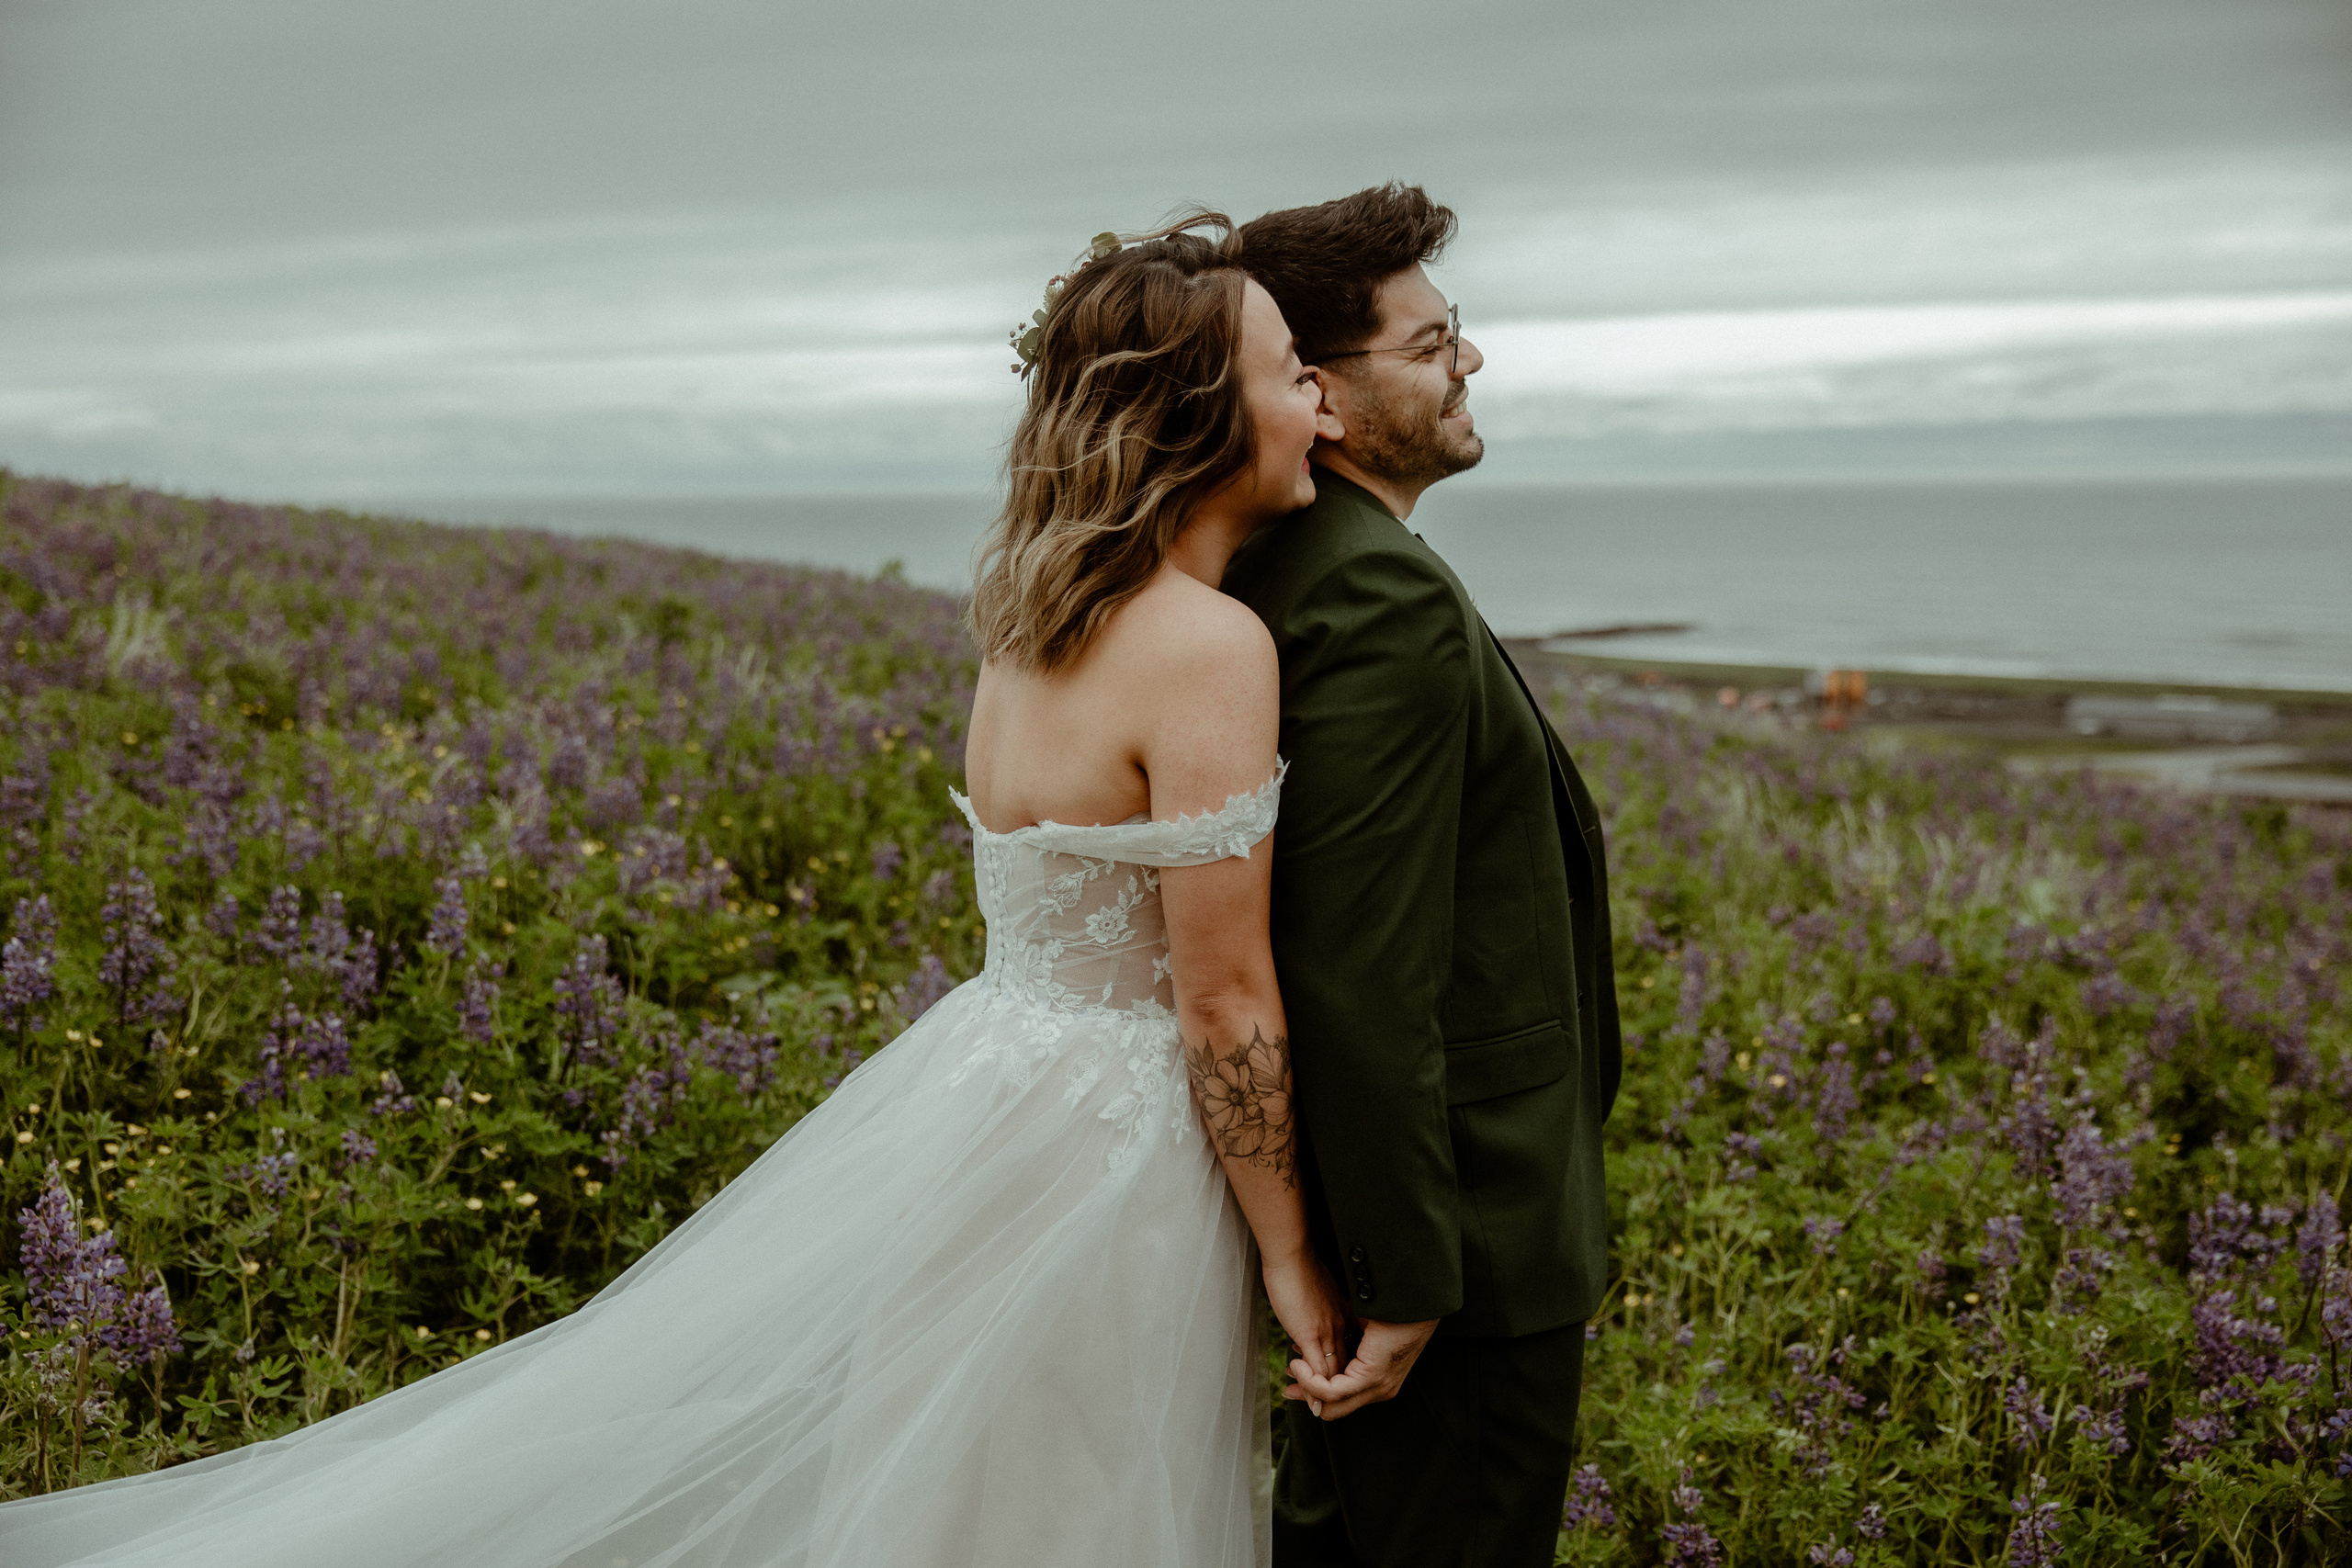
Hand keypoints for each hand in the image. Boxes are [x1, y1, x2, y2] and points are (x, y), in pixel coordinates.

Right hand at [1262, 1250, 1348, 1414]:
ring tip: (1313, 1406)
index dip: (1339, 1372)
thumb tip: (1311, 1317)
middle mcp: (1340, 1327)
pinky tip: (1310, 1399)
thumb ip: (1319, 1309)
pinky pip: (1318, 1370)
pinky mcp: (1311, 1334)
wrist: (1292, 1254)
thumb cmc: (1300, 1267)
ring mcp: (1327, 1332)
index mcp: (1342, 1317)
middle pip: (1344, 1368)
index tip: (1328, 1384)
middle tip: (1320, 1404)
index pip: (1347, 1353)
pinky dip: (1316, 1387)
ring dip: (1324, 1393)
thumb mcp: (1316, 1293)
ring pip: (1334, 1374)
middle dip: (1334, 1389)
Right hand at [1287, 1315, 1437, 1420]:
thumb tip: (1329, 1343)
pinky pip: (1333, 1391)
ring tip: (1293, 1367)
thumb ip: (1348, 1343)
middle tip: (1289, 1386)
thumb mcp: (1363, 1330)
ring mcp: (1376, 1386)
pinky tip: (1301, 1365)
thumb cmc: (1393, 1310)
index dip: (1317, 1389)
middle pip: (1334, 1408)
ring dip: (1307, 1387)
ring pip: (1331, 1404)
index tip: (1297, 1376)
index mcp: (1378, 1379)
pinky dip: (1313, 1382)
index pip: (1342, 1397)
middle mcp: (1378, 1389)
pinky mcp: (1371, 1377)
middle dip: (1308, 1397)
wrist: (1412, 1301)